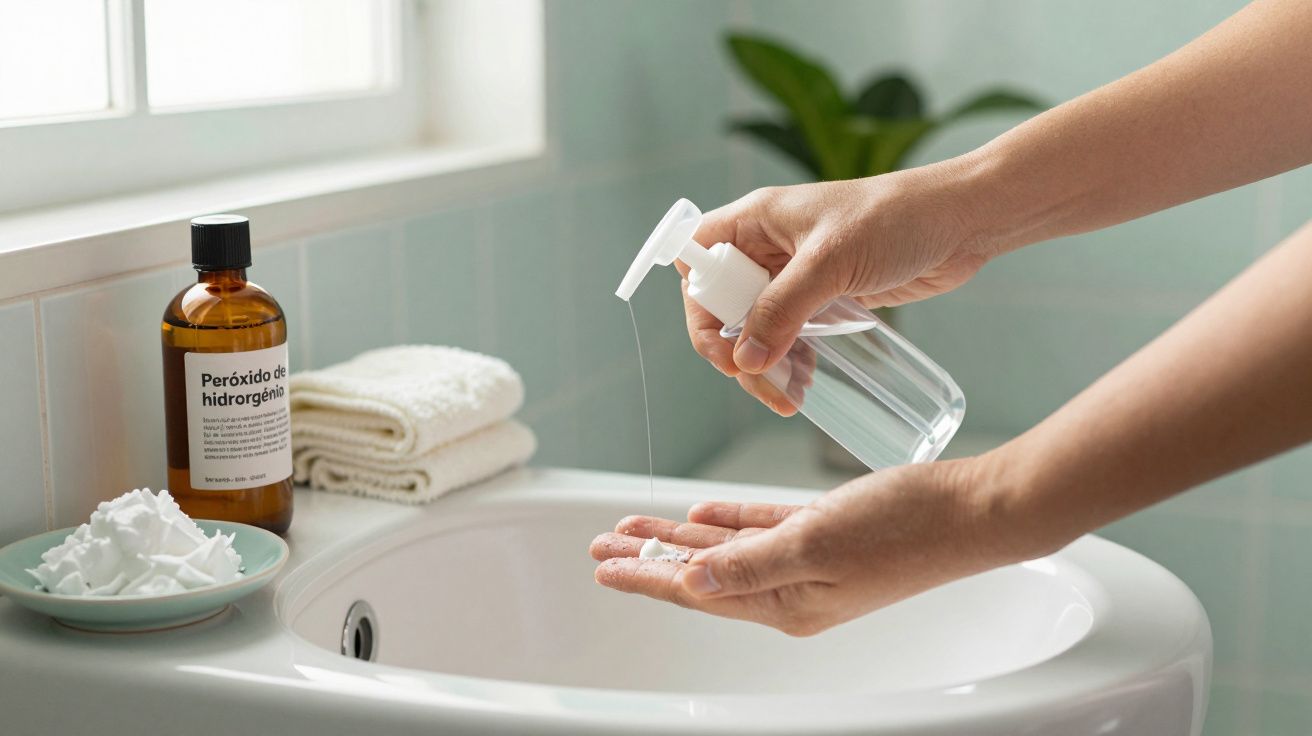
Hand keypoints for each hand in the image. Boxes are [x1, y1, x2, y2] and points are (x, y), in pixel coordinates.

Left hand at [590, 458, 1046, 635]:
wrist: (973, 511)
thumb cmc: (905, 528)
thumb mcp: (816, 544)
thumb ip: (749, 564)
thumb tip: (689, 582)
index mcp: (786, 603)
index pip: (697, 590)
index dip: (647, 576)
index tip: (603, 566)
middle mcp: (793, 589)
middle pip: (702, 573)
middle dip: (651, 557)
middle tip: (604, 544)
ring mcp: (810, 563)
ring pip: (727, 550)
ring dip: (681, 537)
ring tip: (635, 527)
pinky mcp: (827, 535)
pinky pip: (762, 531)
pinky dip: (730, 522)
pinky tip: (702, 514)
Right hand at [681, 164, 990, 412]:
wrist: (960, 222)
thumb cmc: (895, 220)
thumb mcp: (830, 262)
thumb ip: (784, 309)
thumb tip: (747, 361)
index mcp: (755, 220)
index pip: (697, 263)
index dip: (700, 308)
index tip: (726, 349)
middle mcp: (768, 246)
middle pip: (722, 304)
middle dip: (736, 350)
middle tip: (762, 385)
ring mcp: (795, 273)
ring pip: (756, 327)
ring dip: (765, 364)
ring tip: (790, 396)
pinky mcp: (824, 296)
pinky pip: (791, 334)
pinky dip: (791, 361)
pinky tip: (805, 384)